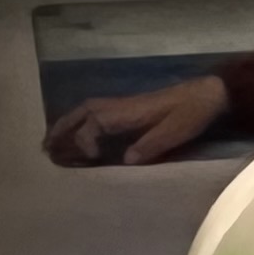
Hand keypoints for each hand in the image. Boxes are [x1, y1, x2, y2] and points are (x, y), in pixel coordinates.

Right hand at [44, 74, 228, 166]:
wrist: (210, 94)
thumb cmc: (193, 112)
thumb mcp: (176, 132)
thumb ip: (152, 145)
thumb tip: (125, 160)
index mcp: (129, 111)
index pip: (94, 121)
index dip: (84, 139)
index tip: (88, 158)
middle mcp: (122, 107)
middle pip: (83, 112)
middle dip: (61, 127)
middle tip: (43, 147)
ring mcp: (126, 108)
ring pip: (88, 112)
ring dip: (68, 125)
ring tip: (50, 144)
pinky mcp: (132, 111)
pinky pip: (99, 116)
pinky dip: (83, 125)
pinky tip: (78, 139)